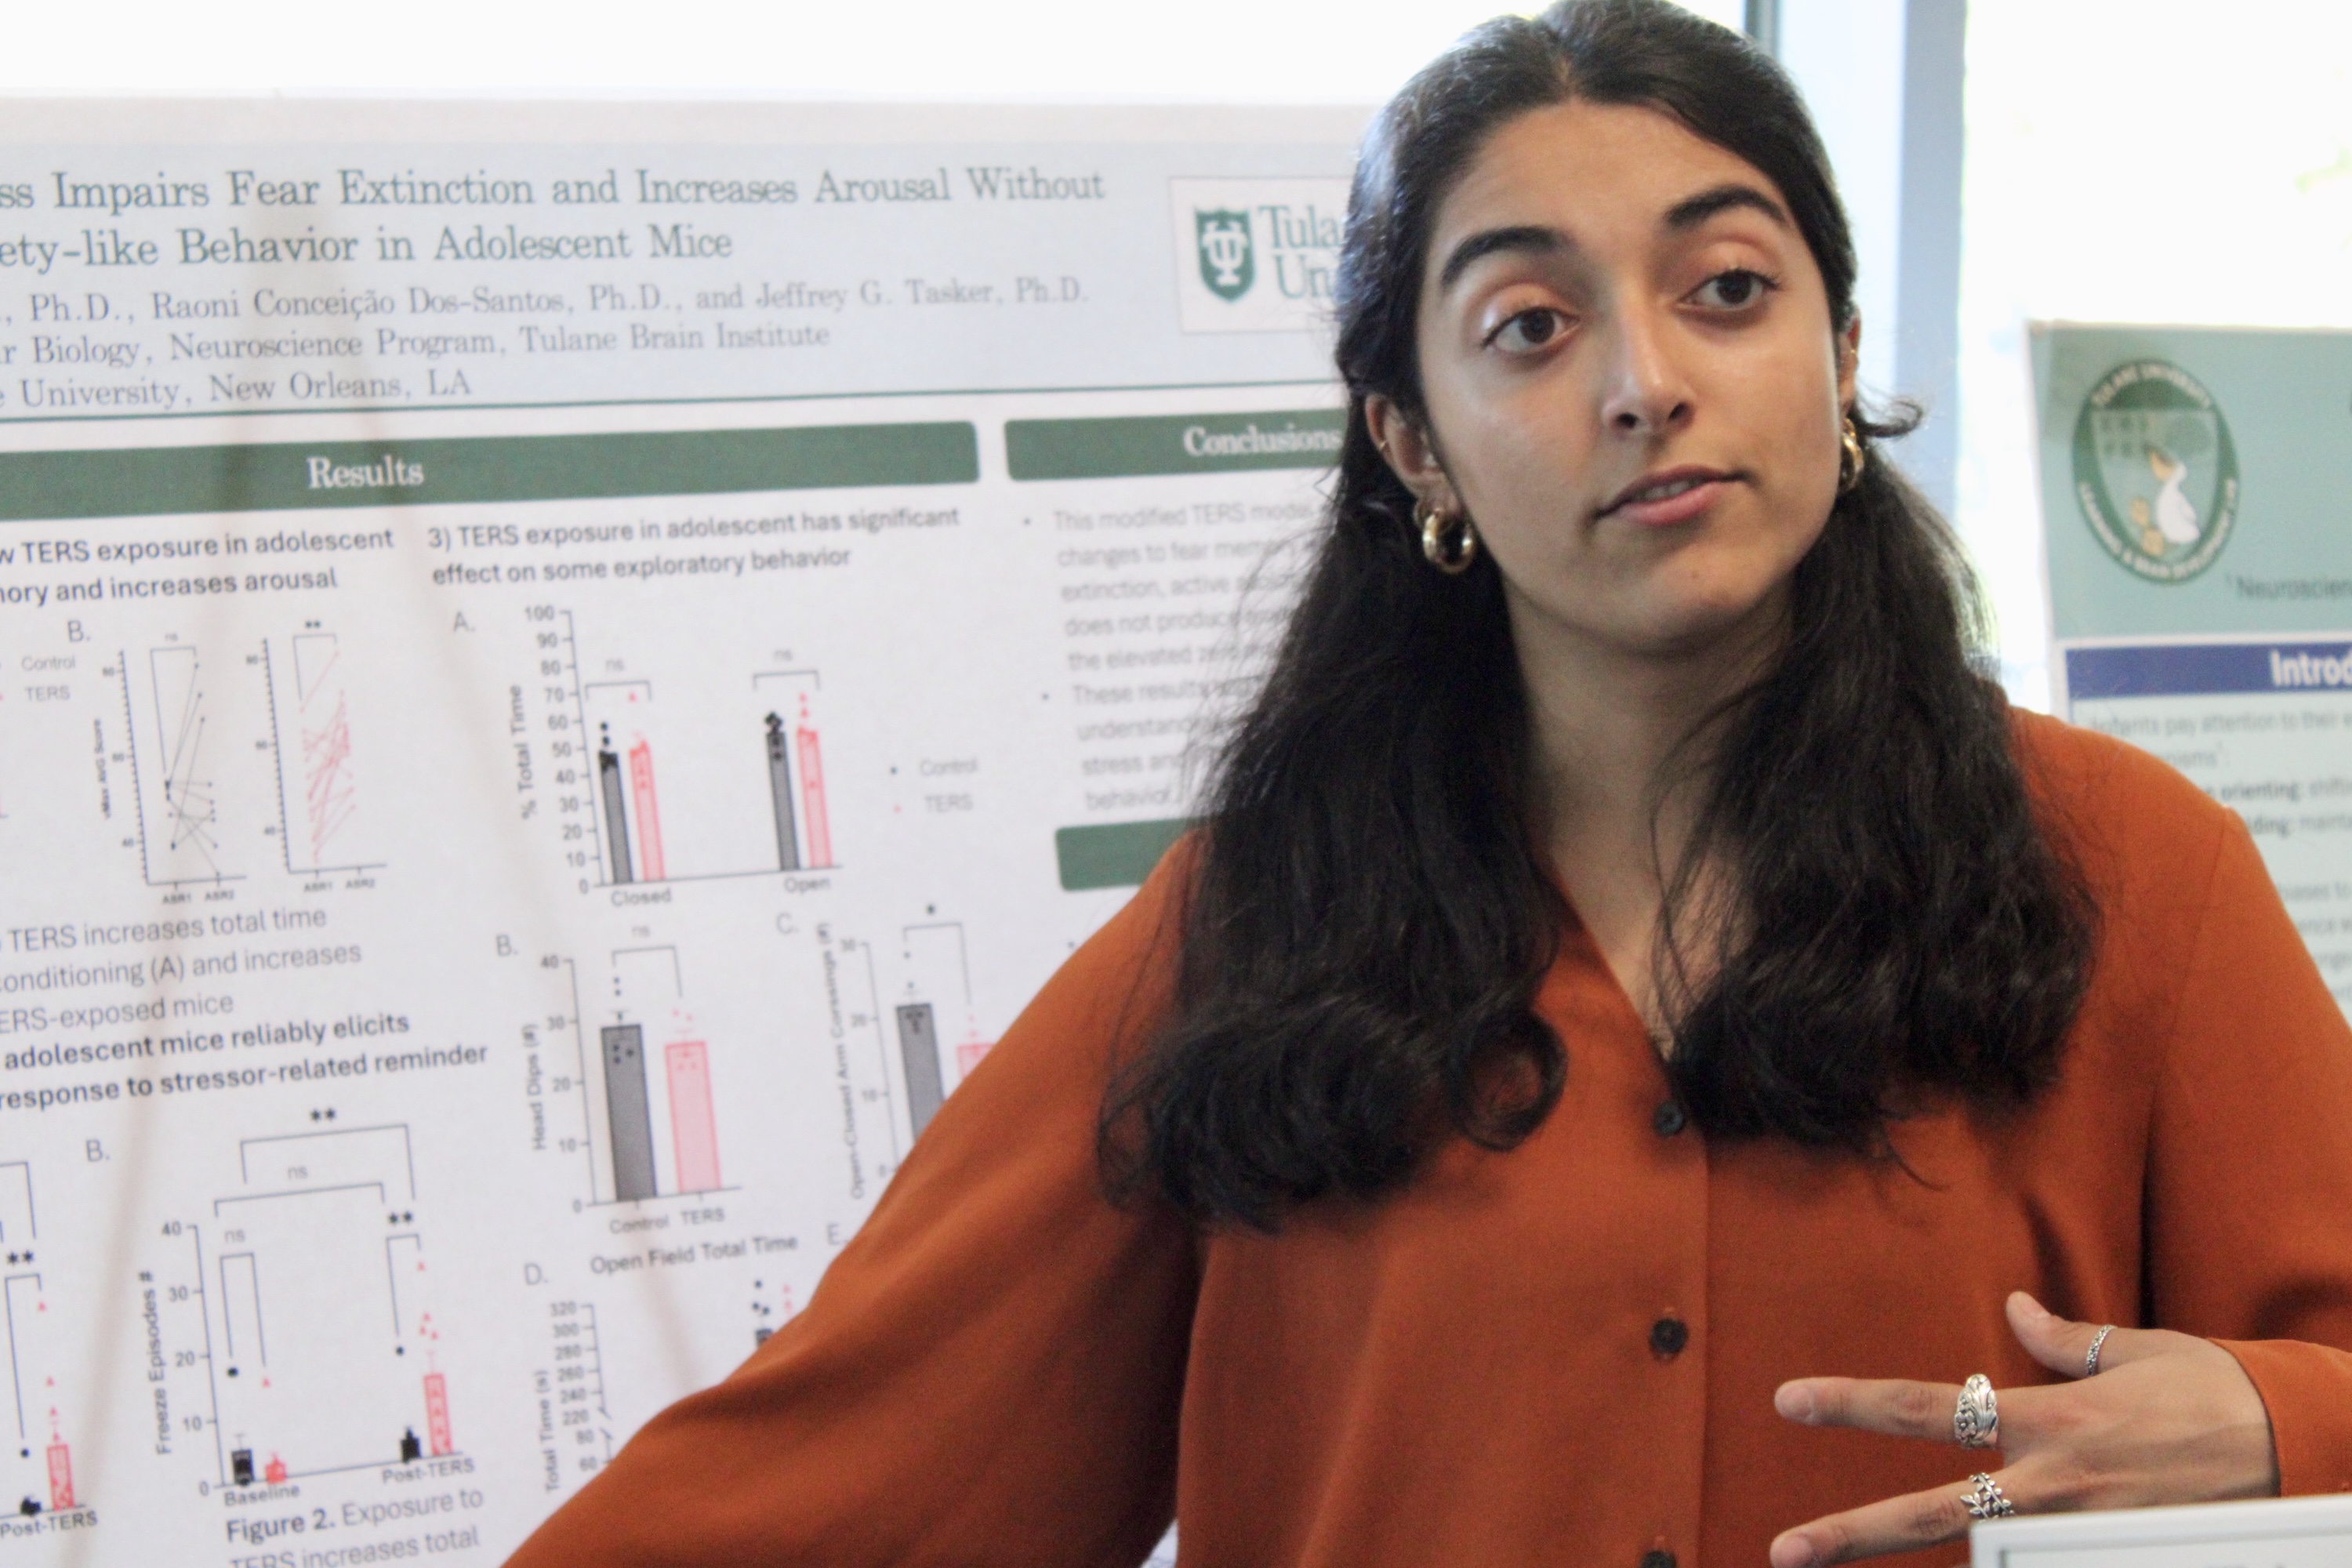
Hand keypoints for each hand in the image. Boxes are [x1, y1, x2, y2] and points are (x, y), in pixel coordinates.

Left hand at [1765, 1291, 2277, 1566]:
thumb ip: (2065, 1341)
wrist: (2300, 1446)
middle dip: (1853, 1533)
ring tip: (1855, 1565)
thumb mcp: (2137, 1354)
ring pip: (1985, 1556)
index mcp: (2047, 1418)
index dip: (1853, 1402)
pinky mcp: (2112, 1557)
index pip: (1926, 1405)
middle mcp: (2052, 1482)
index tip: (1790, 1399)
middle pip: (1932, 1512)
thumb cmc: (2217, 1392)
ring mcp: (2081, 1531)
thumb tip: (2016, 1306)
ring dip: (1946, 1563)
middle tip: (1785, 1548)